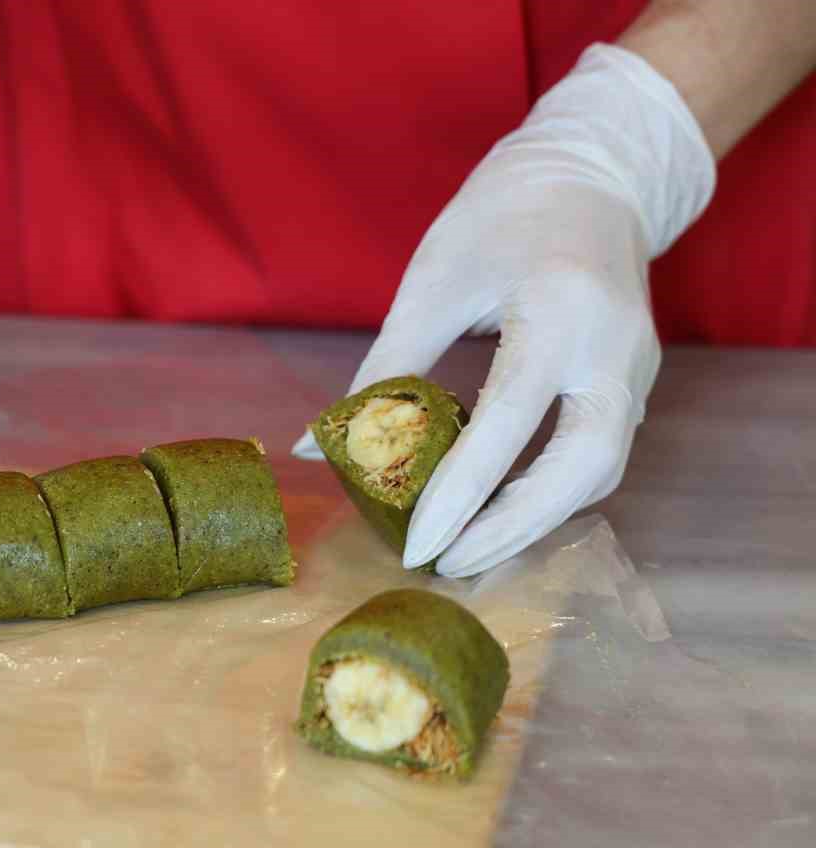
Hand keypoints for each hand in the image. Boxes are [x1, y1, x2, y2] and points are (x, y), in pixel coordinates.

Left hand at [292, 44, 714, 577]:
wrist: (591, 175)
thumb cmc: (500, 219)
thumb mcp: (432, 284)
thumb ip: (380, 370)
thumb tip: (317, 445)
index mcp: (562, 312)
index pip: (509, 421)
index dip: (461, 492)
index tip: (418, 546)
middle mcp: (616, 350)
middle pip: (583, 468)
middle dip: (514, 527)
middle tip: (448, 565)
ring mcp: (637, 369)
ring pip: (600, 473)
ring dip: (534, 520)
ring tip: (466, 552)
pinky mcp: (635, 383)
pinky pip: (597, 456)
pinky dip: (549, 495)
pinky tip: (497, 515)